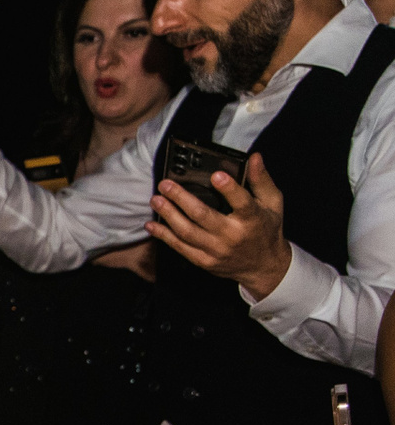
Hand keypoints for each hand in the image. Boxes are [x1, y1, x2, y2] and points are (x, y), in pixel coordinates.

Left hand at [147, 153, 290, 298]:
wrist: (263, 266)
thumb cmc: (266, 229)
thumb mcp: (272, 203)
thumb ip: (261, 180)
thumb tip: (254, 158)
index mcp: (252, 219)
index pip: (242, 202)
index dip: (229, 189)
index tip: (216, 175)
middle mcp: (232, 236)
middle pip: (203, 216)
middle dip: (181, 199)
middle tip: (165, 185)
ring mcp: (216, 250)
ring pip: (187, 232)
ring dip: (168, 215)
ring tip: (156, 200)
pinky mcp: (204, 261)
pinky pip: (180, 247)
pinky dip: (164, 236)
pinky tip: (152, 225)